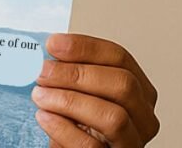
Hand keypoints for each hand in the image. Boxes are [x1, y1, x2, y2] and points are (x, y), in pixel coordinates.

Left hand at [32, 34, 158, 146]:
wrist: (69, 147)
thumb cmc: (74, 123)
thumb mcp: (75, 92)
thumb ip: (69, 72)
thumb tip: (46, 51)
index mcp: (137, 89)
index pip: (120, 58)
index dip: (85, 48)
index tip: (53, 44)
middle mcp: (142, 115)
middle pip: (123, 84)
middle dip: (76, 74)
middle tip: (42, 72)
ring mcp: (132, 141)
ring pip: (114, 116)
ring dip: (69, 101)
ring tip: (39, 95)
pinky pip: (91, 145)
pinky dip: (63, 128)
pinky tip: (44, 116)